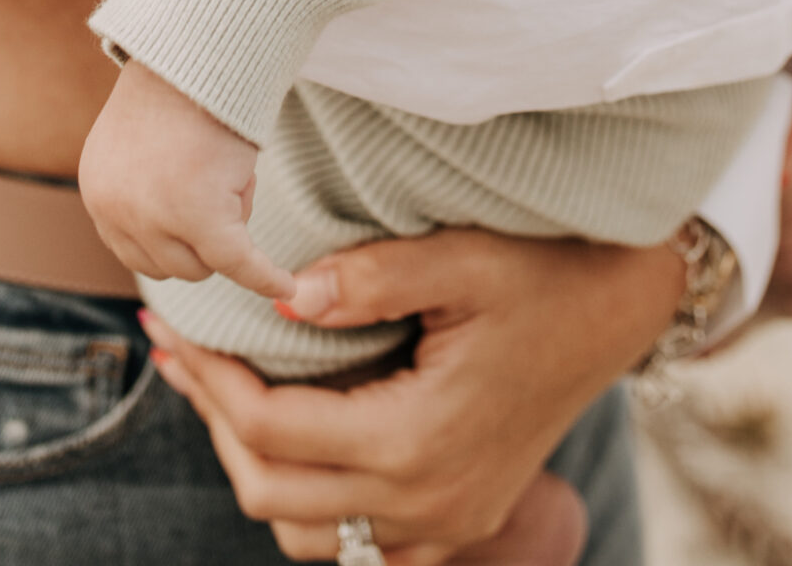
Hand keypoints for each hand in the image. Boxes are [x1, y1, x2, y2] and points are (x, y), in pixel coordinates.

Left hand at [77, 59, 295, 298]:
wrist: (197, 45)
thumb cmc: (181, 83)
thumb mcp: (144, 144)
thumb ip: (146, 191)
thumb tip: (177, 243)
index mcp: (98, 192)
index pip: (136, 249)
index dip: (173, 238)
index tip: (197, 222)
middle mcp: (116, 210)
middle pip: (170, 264)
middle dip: (202, 233)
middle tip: (218, 175)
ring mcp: (155, 216)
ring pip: (204, 262)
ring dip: (227, 225)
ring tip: (229, 168)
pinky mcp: (200, 217)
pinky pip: (239, 263)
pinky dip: (264, 276)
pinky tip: (286, 286)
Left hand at [142, 224, 684, 563]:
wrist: (621, 307)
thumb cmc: (543, 269)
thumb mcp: (463, 255)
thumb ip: (372, 276)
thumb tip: (283, 296)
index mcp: (418, 438)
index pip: (270, 431)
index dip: (207, 378)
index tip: (170, 325)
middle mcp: (428, 501)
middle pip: (271, 492)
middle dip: (212, 419)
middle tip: (179, 349)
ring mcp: (446, 522)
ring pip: (305, 535)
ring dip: (254, 467)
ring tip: (222, 387)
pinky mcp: (460, 520)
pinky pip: (358, 545)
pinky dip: (311, 504)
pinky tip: (294, 434)